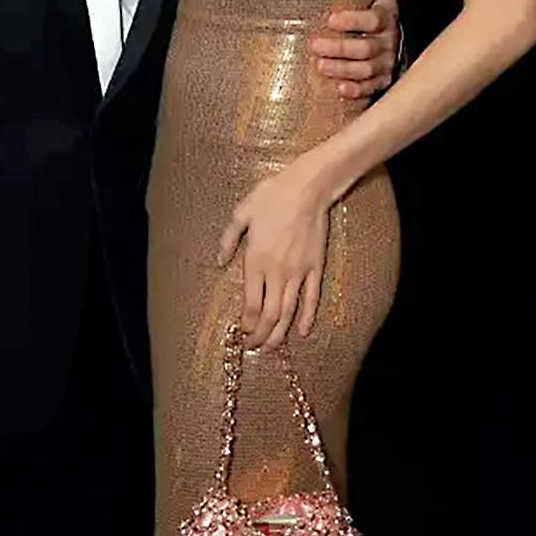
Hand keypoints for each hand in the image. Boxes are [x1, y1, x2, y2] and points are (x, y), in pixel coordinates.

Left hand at [218, 152, 330, 352]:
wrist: (308, 187)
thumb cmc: (272, 196)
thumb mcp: (241, 213)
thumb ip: (228, 239)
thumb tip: (219, 261)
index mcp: (256, 260)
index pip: (250, 303)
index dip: (246, 324)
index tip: (241, 334)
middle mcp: (276, 272)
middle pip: (269, 315)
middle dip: (260, 336)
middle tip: (253, 348)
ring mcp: (298, 272)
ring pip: (289, 312)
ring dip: (279, 333)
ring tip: (272, 348)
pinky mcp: (316, 267)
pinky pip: (312, 298)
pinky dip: (307, 317)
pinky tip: (303, 331)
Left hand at [311, 0, 416, 98]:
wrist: (395, 47)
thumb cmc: (380, 17)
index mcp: (386, 20)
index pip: (372, 20)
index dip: (353, 20)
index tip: (331, 19)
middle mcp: (388, 44)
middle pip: (366, 49)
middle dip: (340, 48)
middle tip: (315, 45)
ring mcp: (386, 65)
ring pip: (366, 70)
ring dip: (343, 69)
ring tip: (320, 66)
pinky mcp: (382, 83)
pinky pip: (371, 89)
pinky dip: (356, 90)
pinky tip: (340, 90)